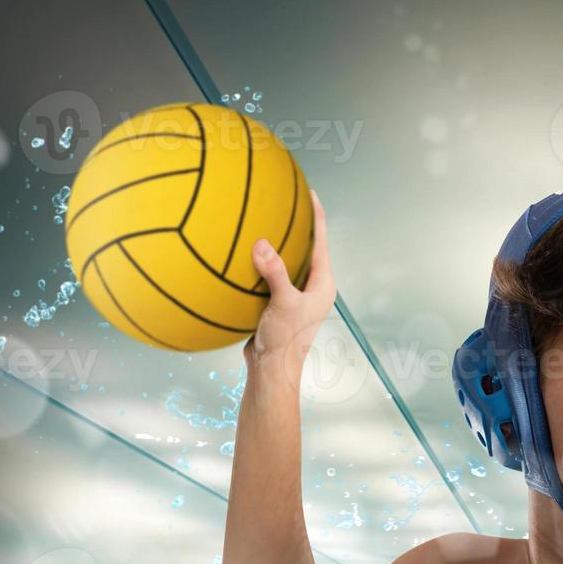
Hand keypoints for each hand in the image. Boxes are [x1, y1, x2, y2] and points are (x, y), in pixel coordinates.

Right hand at [243, 188, 335, 370]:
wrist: (271, 371)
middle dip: (297, 224)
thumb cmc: (285, 341)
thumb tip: (262, 244)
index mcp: (323, 284)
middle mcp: (312, 286)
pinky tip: (239, 253)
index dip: (316, 214)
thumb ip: (275, 273)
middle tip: (285, 198)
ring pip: (286, 261)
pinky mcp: (276, 302)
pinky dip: (257, 262)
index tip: (309, 192)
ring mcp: (294, 294)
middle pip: (306, 246)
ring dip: (276, 243)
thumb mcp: (283, 304)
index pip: (321, 241)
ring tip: (262, 218)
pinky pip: (268, 274)